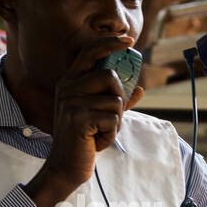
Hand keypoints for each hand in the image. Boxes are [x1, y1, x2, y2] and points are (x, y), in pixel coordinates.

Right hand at [28, 37, 146, 206]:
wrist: (66, 167)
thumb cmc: (84, 140)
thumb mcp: (101, 117)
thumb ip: (117, 101)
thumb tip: (141, 89)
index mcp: (70, 82)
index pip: (90, 52)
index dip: (110, 42)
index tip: (129, 39)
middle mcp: (67, 88)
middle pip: (110, 76)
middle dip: (120, 98)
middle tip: (110, 118)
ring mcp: (71, 103)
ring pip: (115, 101)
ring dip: (116, 122)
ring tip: (100, 133)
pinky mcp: (78, 119)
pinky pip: (112, 119)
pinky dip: (112, 134)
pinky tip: (97, 142)